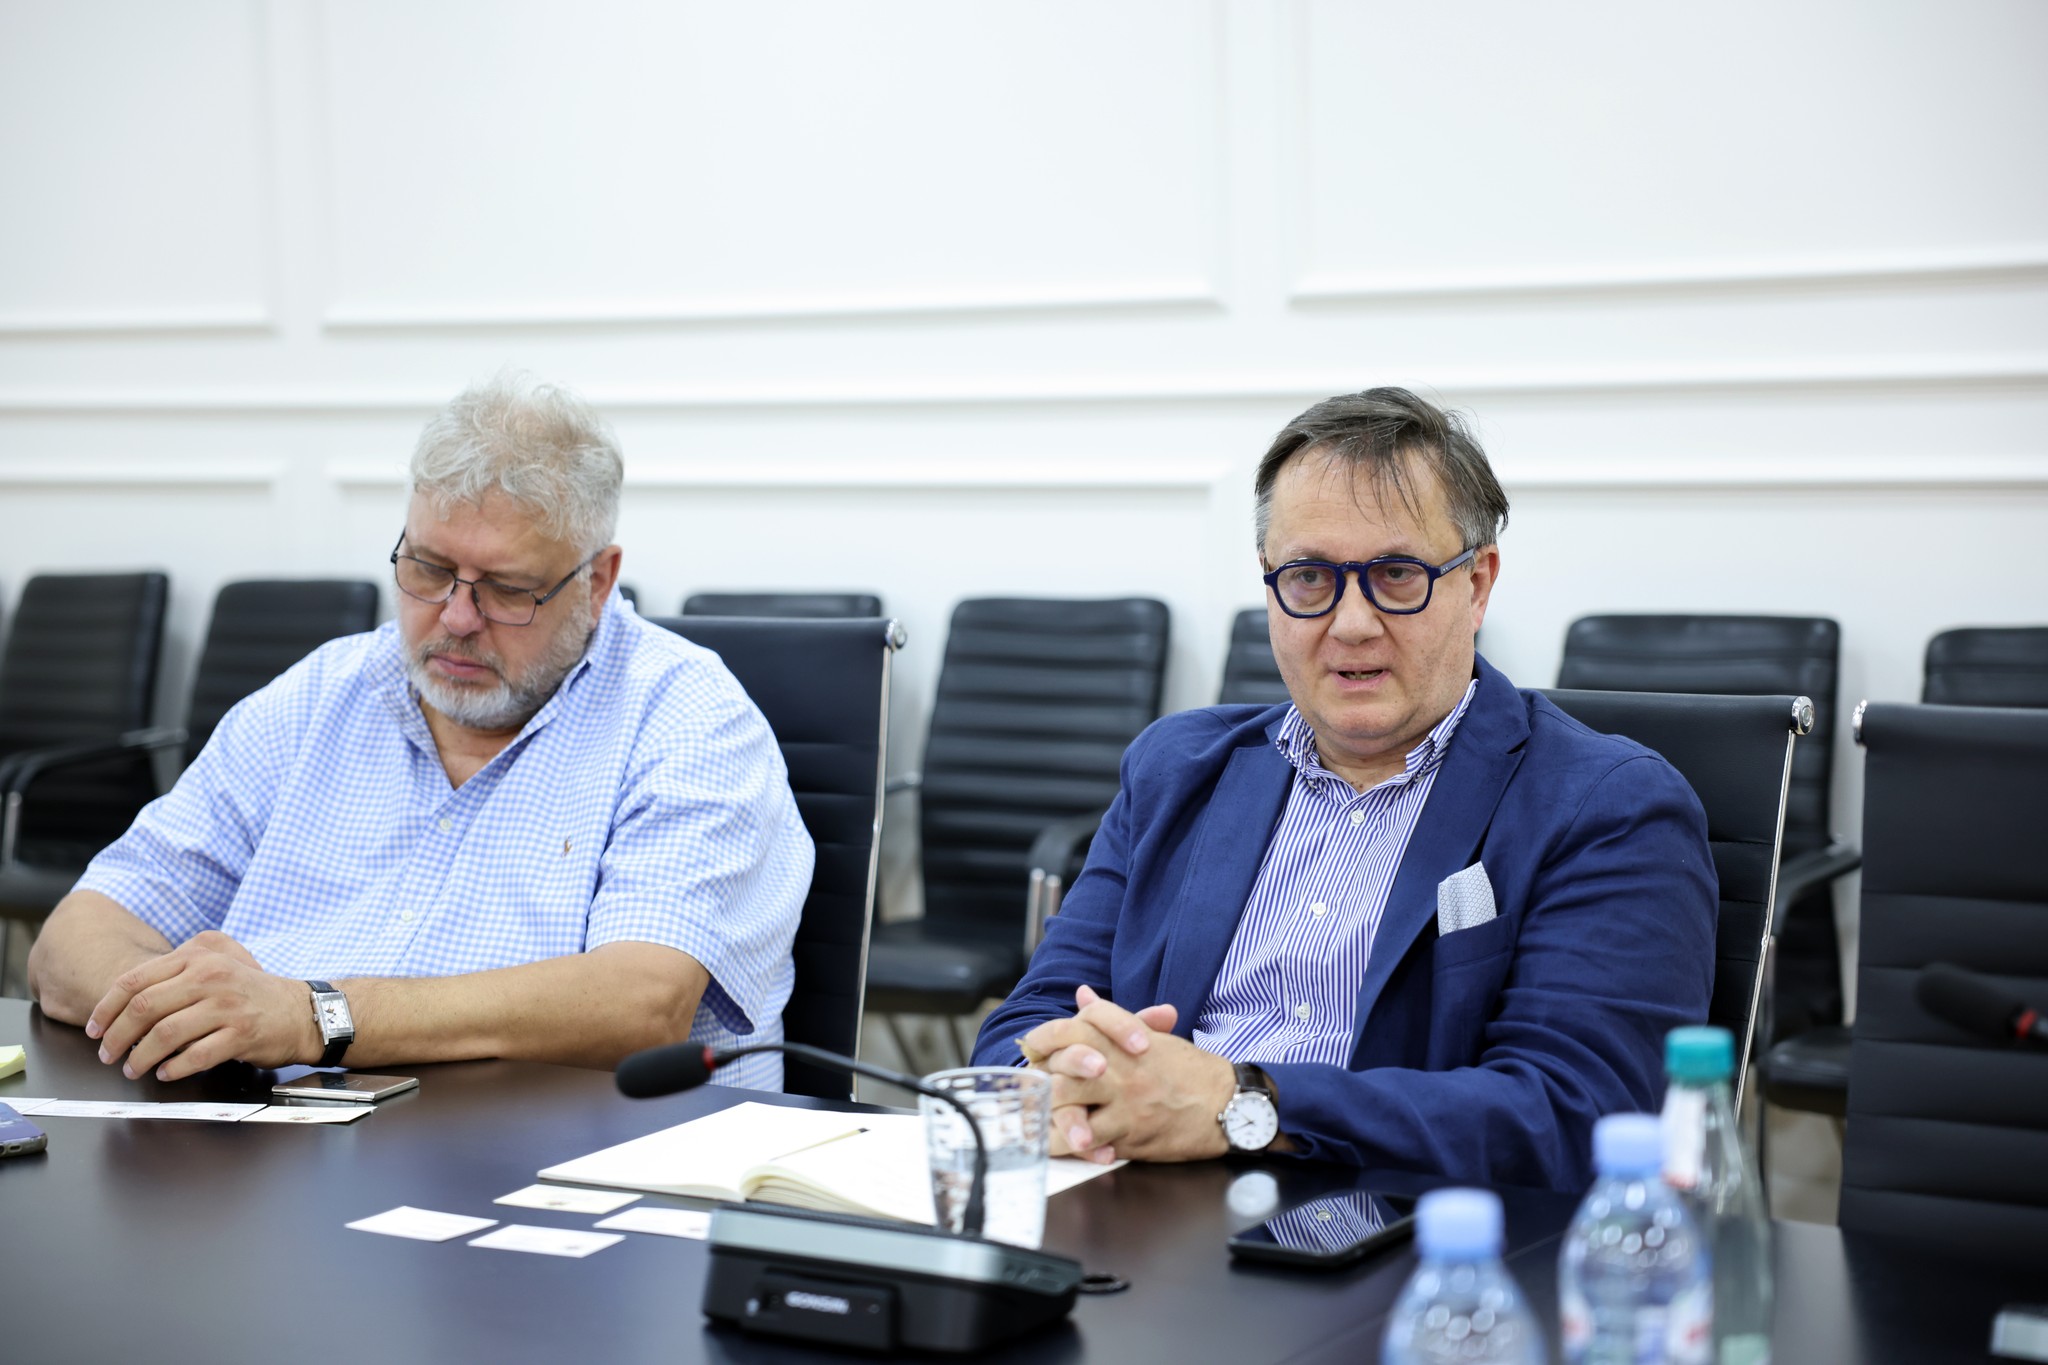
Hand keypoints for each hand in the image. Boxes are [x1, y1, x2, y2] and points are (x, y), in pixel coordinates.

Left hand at [85, 936, 318, 1081]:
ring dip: (141, 1057)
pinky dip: (173, 1069)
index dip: (106, 1008)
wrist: (301, 1011)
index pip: (134, 981)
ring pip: (166, 1034)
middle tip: (107, 1054)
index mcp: (198, 956)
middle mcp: (211, 976)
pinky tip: (165, 1074)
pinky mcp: (242, 1033)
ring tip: (133, 1069)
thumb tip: (126, 1004)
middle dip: (116, 1037)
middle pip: (144, 1008)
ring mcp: (228, 1005)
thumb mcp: (216, 965)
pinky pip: (196, 1055)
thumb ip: (176, 973)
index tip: (94, 1029)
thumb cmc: (250, 993)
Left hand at [1022, 985, 1234, 1162]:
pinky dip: (1070, 1146)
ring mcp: (1124, 1102)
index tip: (1030, 1051)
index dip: (1043, 1039)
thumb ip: (1112, 1019)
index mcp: (1123, 1041)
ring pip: (1069, 1107)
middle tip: (1028, 1091)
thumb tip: (1082, 995)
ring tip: (1033, 1123)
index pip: (1071, 1029)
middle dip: (1040, 1082)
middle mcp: (1120, 1069)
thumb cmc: (1190, 1070)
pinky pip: (1089, 1141)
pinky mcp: (1131, 1134)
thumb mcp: (1151, 1037)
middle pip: (1062, 1070)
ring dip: (1046, 1116)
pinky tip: (1057, 1146)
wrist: (1228, 1103)